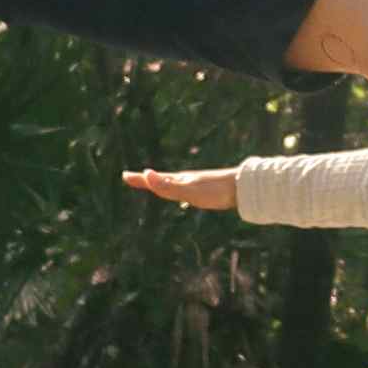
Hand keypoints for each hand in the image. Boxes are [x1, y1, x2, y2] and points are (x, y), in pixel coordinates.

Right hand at [123, 168, 243, 213]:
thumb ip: (168, 186)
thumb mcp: (188, 190)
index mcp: (180, 180)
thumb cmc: (215, 190)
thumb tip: (147, 174)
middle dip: (148, 180)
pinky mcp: (207, 190)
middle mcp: (186, 180)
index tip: (124, 175)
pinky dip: (178, 190)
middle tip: (135, 178)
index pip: (154, 180)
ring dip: (162, 184)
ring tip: (156, 183)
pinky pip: (186, 189)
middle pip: (162, 180)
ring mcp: (197, 184)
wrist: (243, 187)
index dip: (140, 179)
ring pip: (174, 184)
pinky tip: (184, 193)